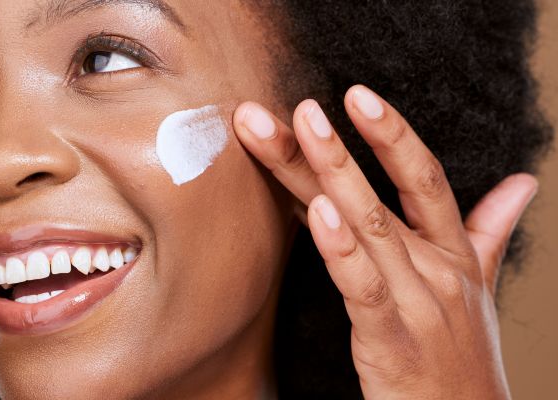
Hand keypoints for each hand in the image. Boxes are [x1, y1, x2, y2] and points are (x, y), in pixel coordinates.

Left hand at [232, 85, 537, 399]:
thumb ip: (489, 230)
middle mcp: (436, 267)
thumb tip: (522, 184)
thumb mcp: (478, 285)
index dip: (392, 133)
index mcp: (452, 251)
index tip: (356, 95)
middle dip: (337, 147)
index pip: (423, 177)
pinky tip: (319, 212)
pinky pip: (362, 285)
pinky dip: (342, 247)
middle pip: (381, 193)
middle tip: (301, 105)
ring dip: (332, 174)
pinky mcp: (391, 338)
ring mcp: (417, 300)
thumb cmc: (461, 352)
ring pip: (369, 226)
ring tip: (301, 130)